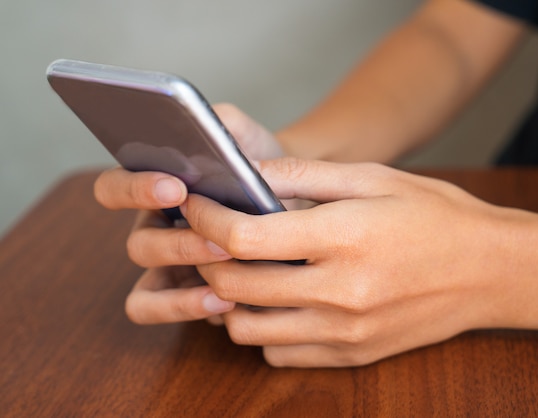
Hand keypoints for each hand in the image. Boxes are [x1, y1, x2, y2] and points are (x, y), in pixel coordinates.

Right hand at [93, 103, 282, 321]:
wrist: (294, 199)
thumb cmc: (259, 164)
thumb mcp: (244, 134)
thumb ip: (218, 120)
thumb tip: (205, 132)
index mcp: (152, 189)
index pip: (114, 188)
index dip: (134, 189)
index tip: (175, 186)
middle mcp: (153, 230)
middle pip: (139, 245)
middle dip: (178, 243)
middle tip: (219, 238)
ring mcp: (167, 268)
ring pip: (147, 287)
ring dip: (185, 282)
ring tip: (226, 272)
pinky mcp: (185, 296)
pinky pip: (163, 310)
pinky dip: (186, 308)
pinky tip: (226, 301)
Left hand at [175, 158, 514, 366]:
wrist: (491, 271)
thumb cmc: (435, 216)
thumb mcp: (374, 178)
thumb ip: (306, 174)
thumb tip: (250, 173)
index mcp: (344, 237)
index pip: (245, 237)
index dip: (207, 219)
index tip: (196, 206)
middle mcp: (340, 291)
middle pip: (235, 285)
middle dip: (207, 256)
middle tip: (209, 236)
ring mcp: (345, 331)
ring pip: (247, 328)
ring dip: (230, 299)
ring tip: (244, 270)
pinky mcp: (352, 355)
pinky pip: (279, 353)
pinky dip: (265, 329)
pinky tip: (280, 301)